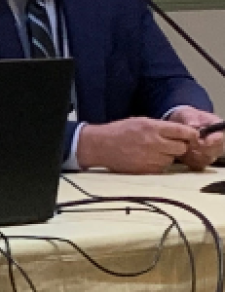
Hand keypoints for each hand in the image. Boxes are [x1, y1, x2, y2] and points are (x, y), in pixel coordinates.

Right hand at [76, 117, 198, 173]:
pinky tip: (147, 158)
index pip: (183, 132)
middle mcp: (154, 143)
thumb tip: (180, 132)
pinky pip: (162, 168)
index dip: (190, 134)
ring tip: (154, 151)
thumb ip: (160, 127)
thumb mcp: (140, 121)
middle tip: (170, 144)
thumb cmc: (119, 131)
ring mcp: (151, 158)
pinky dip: (158, 164)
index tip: (191, 135)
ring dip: (168, 155)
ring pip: (172, 159)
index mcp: (152, 128)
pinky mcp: (147, 170)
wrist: (100, 146)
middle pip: (181, 147)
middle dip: (178, 146)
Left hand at [167, 107, 224, 170]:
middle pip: (215, 151)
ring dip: (193, 154)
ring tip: (184, 146)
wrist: (179, 124)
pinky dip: (188, 160)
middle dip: (200, 149)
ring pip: (206, 159)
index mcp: (218, 129)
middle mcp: (218, 143)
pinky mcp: (201, 160)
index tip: (201, 140)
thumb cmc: (186, 117)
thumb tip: (193, 125)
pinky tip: (181, 152)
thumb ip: (190, 118)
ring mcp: (211, 153)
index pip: (220, 138)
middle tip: (188, 143)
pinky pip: (197, 164)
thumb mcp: (187, 113)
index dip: (212, 141)